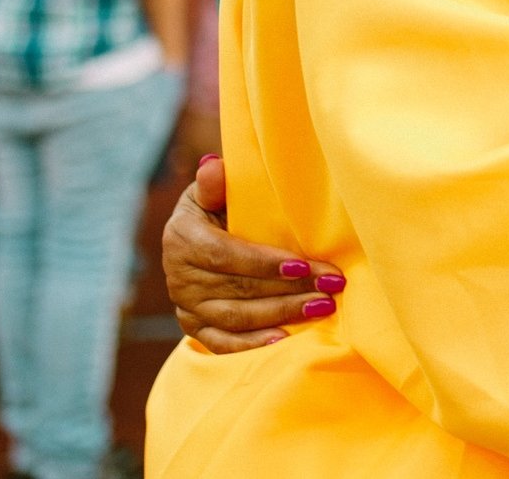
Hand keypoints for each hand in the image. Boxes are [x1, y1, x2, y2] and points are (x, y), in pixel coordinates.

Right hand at [164, 155, 343, 352]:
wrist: (195, 240)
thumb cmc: (216, 209)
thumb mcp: (212, 192)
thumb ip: (215, 184)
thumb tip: (214, 165)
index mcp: (182, 238)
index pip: (225, 255)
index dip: (263, 263)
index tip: (303, 265)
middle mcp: (178, 276)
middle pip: (238, 289)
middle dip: (288, 289)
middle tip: (329, 287)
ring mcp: (185, 305)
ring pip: (236, 317)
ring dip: (281, 314)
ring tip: (321, 307)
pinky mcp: (193, 327)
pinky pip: (222, 341)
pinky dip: (251, 343)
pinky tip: (284, 338)